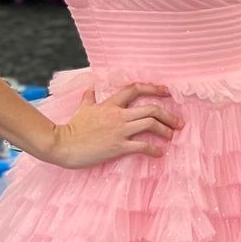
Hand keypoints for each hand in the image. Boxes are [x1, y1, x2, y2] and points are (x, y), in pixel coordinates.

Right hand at [46, 82, 182, 167]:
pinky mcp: (117, 147)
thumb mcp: (82, 109)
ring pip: (150, 124)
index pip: (135, 89)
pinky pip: (141, 146)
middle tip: (178, 122)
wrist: (62, 144)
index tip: (167, 92)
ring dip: (165, 130)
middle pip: (150, 108)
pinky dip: (154, 149)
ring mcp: (119, 131)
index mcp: (110, 104)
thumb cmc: (71, 128)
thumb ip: (88, 98)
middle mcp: (118, 115)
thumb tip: (90, 88)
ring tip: (171, 135)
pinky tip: (159, 153)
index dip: (153, 88)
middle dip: (168, 115)